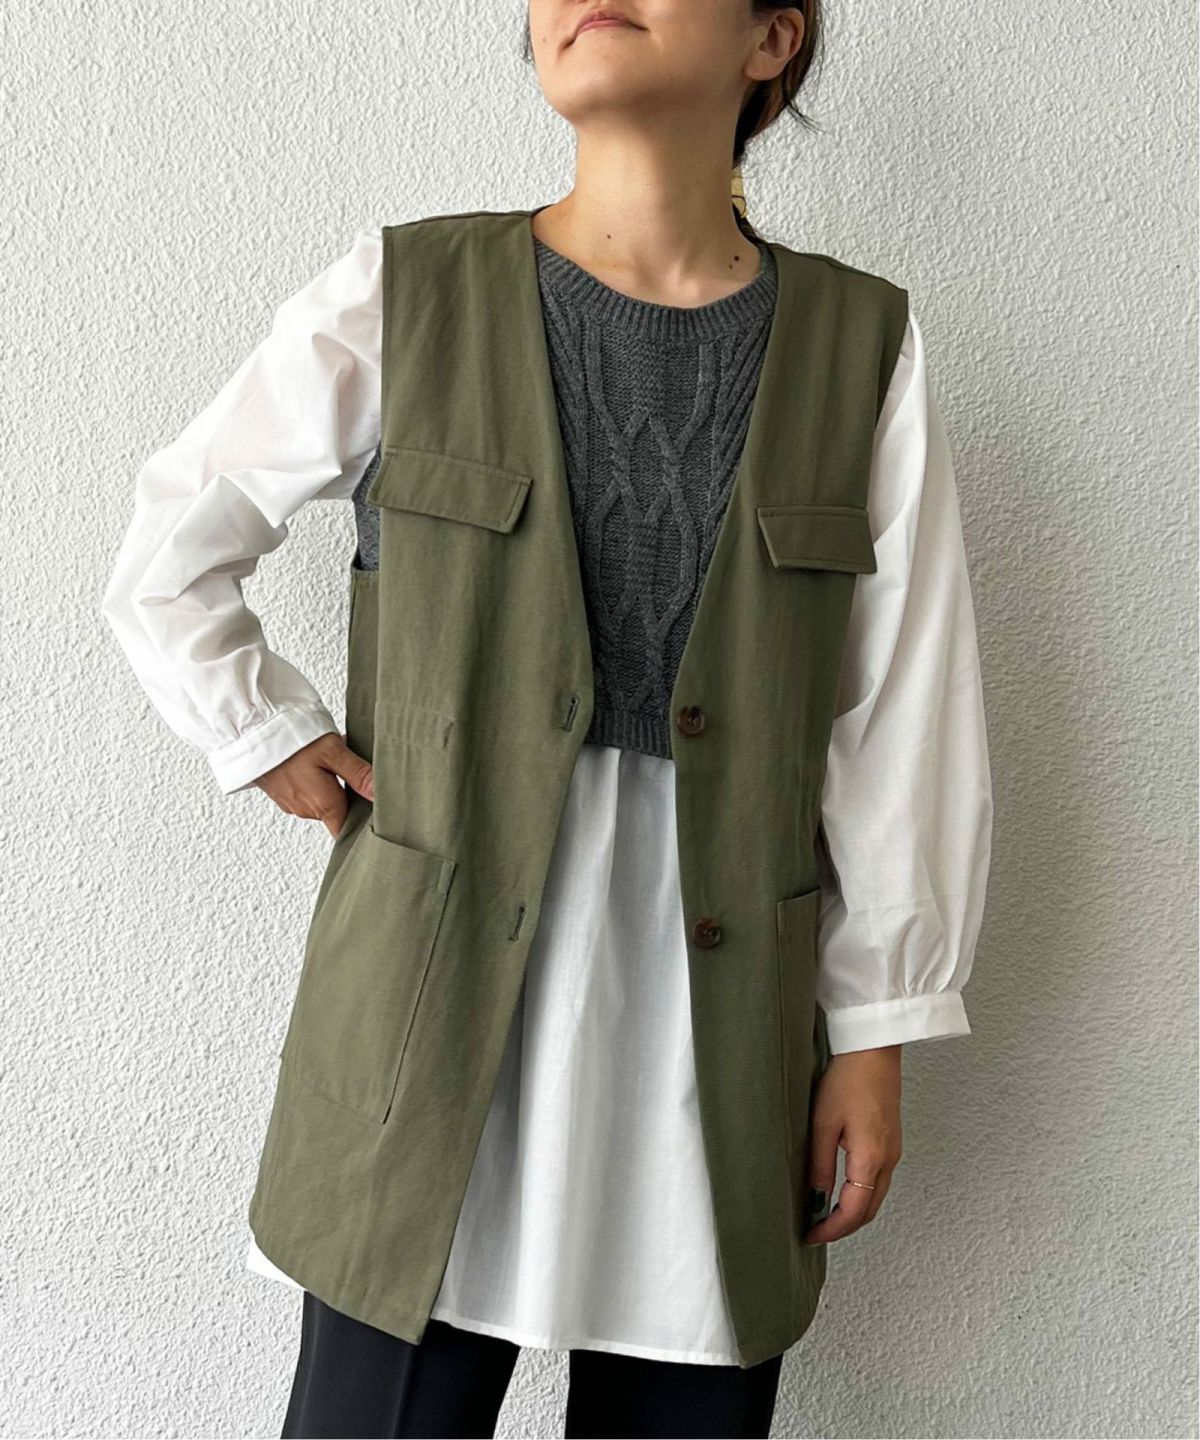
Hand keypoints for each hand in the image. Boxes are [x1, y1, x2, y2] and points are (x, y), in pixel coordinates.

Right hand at [253, 732, 374, 837]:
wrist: (251, 731)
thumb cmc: (291, 740)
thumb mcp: (333, 752)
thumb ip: (359, 775)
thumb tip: (382, 795)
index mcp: (324, 805)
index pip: (347, 831)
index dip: (363, 826)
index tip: (377, 816)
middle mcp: (306, 810)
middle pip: (338, 813)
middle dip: (350, 795)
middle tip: (359, 771)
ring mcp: (291, 802)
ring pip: (322, 800)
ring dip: (333, 784)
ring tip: (337, 759)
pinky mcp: (281, 792)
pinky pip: (306, 791)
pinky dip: (316, 779)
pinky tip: (317, 759)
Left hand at [804, 1044, 901, 1244]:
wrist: (873, 1049)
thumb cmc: (849, 1078)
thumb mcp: (823, 1123)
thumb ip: (820, 1165)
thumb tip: (816, 1199)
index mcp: (871, 1157)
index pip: (854, 1211)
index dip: (832, 1229)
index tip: (810, 1235)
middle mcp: (888, 1159)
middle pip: (869, 1210)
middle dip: (843, 1227)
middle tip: (815, 1231)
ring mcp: (893, 1151)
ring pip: (876, 1197)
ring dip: (853, 1213)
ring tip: (823, 1214)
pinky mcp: (891, 1141)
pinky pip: (879, 1181)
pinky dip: (862, 1195)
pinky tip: (842, 1191)